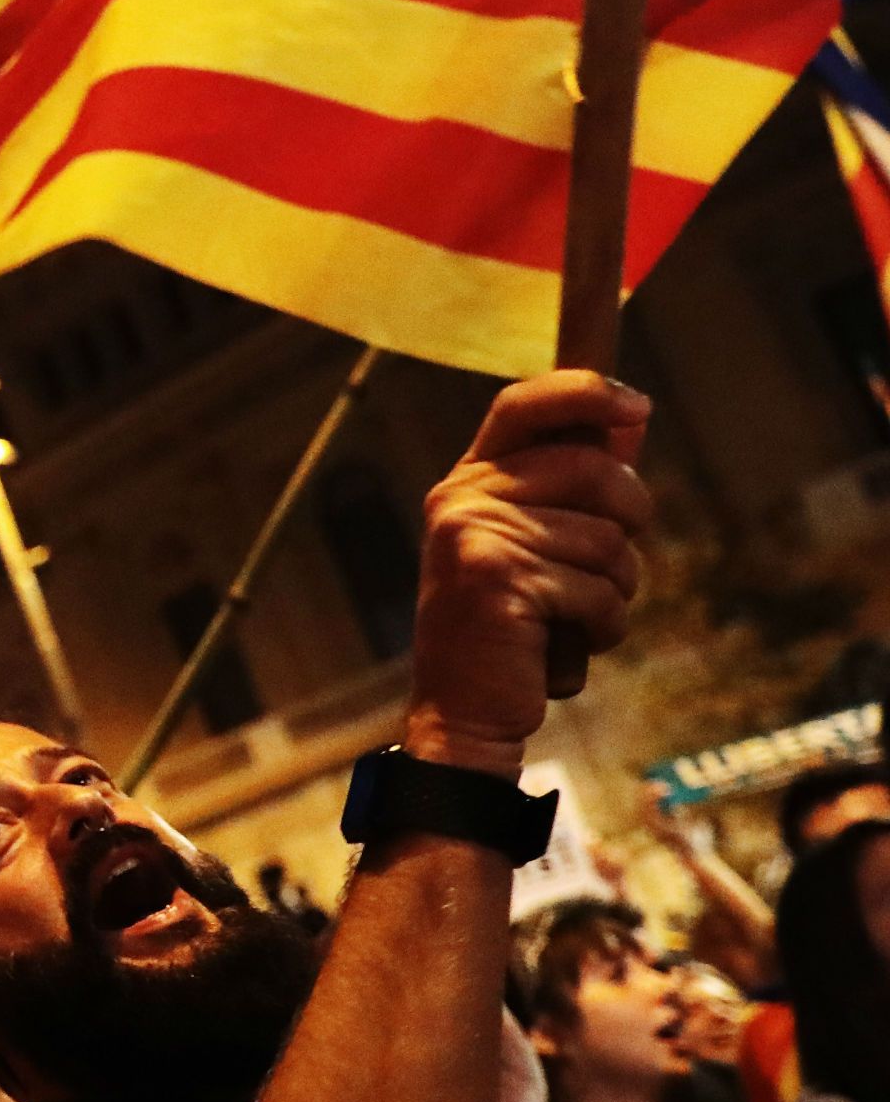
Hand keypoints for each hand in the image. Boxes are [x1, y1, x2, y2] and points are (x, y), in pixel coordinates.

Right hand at [404, 370, 652, 773]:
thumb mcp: (530, 547)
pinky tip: (570, 641)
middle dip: (631, 514)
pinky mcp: (501, 582)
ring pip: (606, 537)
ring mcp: (477, 538)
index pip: (523, 405)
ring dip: (618, 586)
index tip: (638, 405)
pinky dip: (603, 624)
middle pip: (593, 468)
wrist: (463, 709)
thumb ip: (568, 491)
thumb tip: (628, 424)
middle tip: (613, 558)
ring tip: (578, 614)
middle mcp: (462, 500)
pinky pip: (598, 588)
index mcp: (467, 483)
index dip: (586, 392)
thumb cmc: (511, 628)